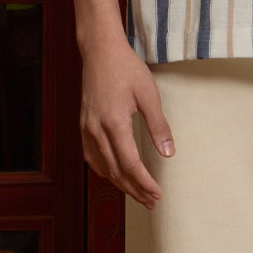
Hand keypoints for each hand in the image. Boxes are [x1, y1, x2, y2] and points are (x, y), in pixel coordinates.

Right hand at [78, 35, 174, 208]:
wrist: (100, 51)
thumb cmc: (126, 68)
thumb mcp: (149, 94)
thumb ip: (158, 125)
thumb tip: (168, 154)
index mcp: (113, 122)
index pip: (129, 164)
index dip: (144, 182)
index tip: (158, 194)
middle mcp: (95, 129)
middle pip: (115, 171)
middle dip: (134, 189)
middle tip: (152, 201)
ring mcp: (86, 128)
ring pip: (102, 167)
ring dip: (120, 184)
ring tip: (138, 194)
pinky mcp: (83, 125)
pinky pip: (92, 157)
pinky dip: (104, 171)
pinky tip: (115, 175)